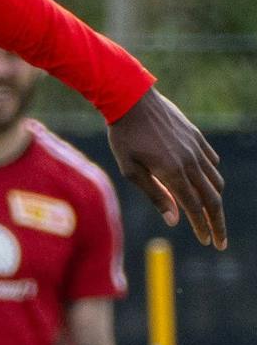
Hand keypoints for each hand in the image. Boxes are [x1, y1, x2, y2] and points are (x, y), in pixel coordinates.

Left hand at [108, 89, 225, 248]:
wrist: (133, 100)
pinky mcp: (197, 137)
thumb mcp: (131, 171)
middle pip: (212, 199)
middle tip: (220, 241)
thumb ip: (155, 195)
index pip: (195, 208)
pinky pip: (211, 161)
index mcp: (173, 173)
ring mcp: (196, 148)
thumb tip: (174, 220)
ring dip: (216, 201)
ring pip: (215, 180)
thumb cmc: (124, 138)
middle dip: (218, 223)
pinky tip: (206, 184)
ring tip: (213, 216)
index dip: (202, 228)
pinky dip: (212, 176)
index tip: (208, 243)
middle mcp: (191, 162)